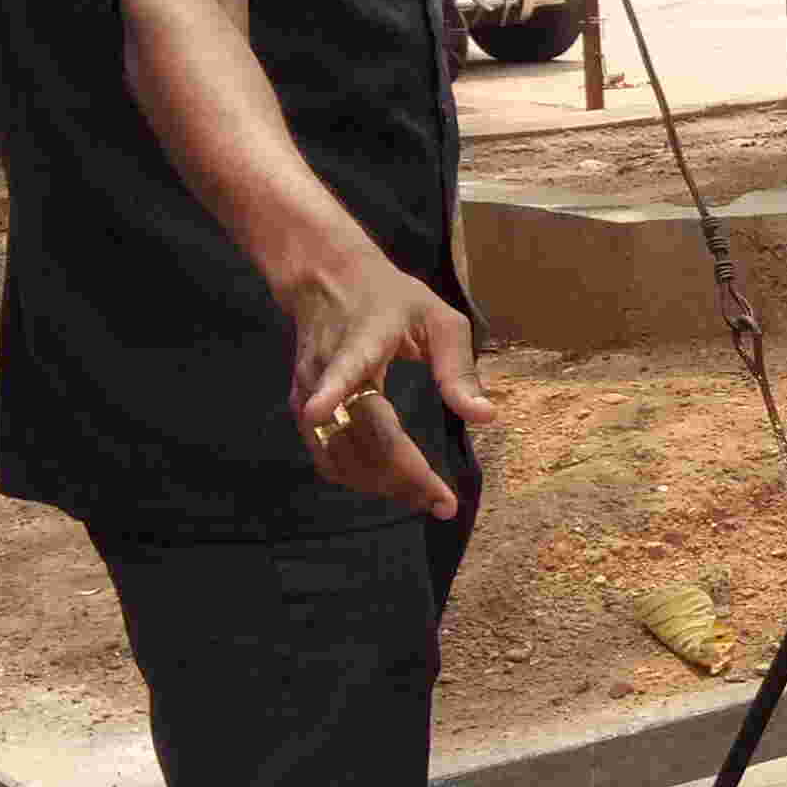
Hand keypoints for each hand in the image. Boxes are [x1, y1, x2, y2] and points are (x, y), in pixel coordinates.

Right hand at [286, 255, 493, 520]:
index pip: (341, 368)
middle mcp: (324, 373)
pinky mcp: (300, 412)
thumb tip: (486, 417)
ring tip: (427, 498)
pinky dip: (362, 478)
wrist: (327, 283)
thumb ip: (460, 368)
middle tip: (444, 503)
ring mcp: (306, 394)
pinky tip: (395, 484)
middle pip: (355, 433)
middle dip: (399, 475)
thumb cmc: (391, 299)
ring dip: (382, 485)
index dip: (330, 389)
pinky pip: (329, 457)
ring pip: (339, 454)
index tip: (317, 410)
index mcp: (359, 342)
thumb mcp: (439, 319)